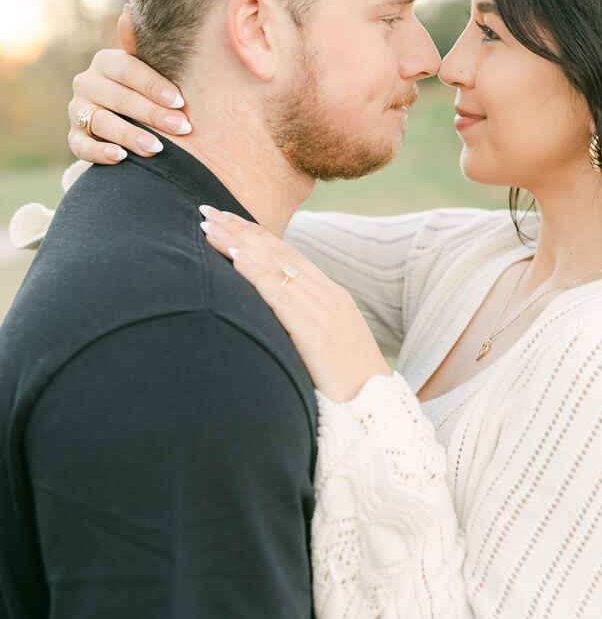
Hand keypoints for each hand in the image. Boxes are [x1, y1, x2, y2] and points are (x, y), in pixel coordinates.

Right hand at [68, 7, 191, 162]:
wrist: (129, 115)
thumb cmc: (147, 87)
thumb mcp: (150, 67)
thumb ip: (143, 46)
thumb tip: (127, 12)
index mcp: (105, 62)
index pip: (127, 70)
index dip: (153, 85)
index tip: (180, 101)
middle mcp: (86, 83)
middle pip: (118, 98)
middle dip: (152, 114)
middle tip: (181, 128)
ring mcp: (77, 110)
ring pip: (101, 122)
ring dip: (130, 135)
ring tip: (157, 147)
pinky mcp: (74, 136)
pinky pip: (81, 146)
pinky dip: (100, 153)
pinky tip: (121, 157)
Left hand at [200, 206, 392, 401]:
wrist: (376, 408)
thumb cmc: (347, 384)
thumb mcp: (324, 343)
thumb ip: (301, 322)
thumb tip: (268, 315)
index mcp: (329, 295)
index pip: (287, 254)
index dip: (255, 234)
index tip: (227, 219)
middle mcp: (326, 294)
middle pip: (278, 251)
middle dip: (241, 229)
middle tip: (208, 209)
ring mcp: (323, 309)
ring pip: (275, 266)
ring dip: (240, 243)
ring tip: (211, 226)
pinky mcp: (315, 330)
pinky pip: (281, 295)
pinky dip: (257, 272)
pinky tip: (236, 258)